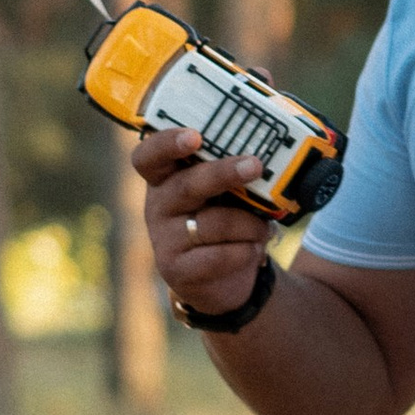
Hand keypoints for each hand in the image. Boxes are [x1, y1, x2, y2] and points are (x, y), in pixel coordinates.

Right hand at [133, 126, 275, 323]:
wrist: (228, 278)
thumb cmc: (230, 221)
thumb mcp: (230, 193)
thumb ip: (236, 171)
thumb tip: (265, 156)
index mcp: (166, 178)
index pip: (150, 156)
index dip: (167, 143)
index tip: (194, 136)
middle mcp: (159, 206)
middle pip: (186, 185)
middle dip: (223, 174)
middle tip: (254, 166)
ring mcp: (164, 239)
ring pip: (212, 223)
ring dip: (249, 224)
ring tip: (263, 228)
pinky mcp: (177, 269)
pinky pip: (218, 256)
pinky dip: (245, 251)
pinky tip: (252, 250)